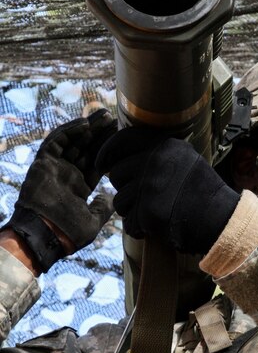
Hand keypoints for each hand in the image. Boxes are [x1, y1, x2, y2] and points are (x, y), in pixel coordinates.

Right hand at [5, 109, 116, 270]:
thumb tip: (111, 197)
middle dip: (99, 134)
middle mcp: (67, 175)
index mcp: (79, 188)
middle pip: (86, 149)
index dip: (108, 150)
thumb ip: (104, 208)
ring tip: (104, 116)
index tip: (120, 136)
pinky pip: (56, 142)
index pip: (96, 163)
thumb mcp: (93, 221)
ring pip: (73, 142)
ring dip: (87, 128)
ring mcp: (54, 168)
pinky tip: (85, 125)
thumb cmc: (69, 234)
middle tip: (114, 118)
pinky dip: (69, 132)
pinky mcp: (42, 163)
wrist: (46, 235)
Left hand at [96, 128, 239, 254]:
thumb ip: (159, 155)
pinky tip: (156, 228)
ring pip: (120, 200)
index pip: (124, 139)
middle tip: (144, 200)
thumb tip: (123, 156)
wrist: (221, 221)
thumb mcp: (186, 160)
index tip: (101, 165)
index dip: (107, 152)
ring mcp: (151, 186)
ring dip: (132, 211)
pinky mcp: (149, 211)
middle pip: (118, 174)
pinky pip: (130, 223)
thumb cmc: (204, 194)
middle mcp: (155, 161)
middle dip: (126, 189)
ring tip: (153, 214)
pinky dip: (140, 229)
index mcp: (165, 146)